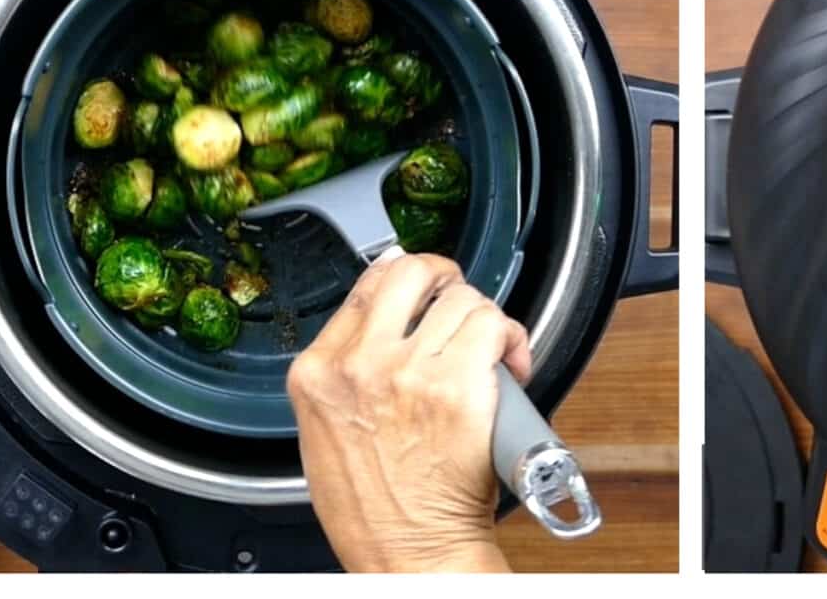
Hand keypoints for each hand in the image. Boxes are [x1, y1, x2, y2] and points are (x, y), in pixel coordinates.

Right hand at [287, 253, 531, 572]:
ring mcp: (408, 373)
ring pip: (460, 300)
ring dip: (482, 317)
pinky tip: (510, 360)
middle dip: (443, 278)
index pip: (364, 287)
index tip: (422, 291)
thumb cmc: (373, 510)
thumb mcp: (322, 432)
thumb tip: (380, 330)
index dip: (404, 281)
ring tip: (488, 347)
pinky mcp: (457, 388)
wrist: (409, 553)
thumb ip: (342, 375)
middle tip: (458, 297)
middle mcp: (359, 365)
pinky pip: (493, 328)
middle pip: (409, 273)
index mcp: (317, 373)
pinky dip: (510, 338)